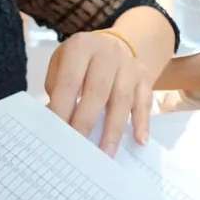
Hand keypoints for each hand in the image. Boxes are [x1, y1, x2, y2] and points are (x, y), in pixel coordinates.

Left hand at [45, 29, 158, 155]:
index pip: (70, 81)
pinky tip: (139, 140)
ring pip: (122, 99)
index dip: (63, 108)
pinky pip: (145, 101)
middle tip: (77, 148)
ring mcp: (129, 65)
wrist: (112, 45)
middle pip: (98, 91)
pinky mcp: (144, 78)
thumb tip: (54, 125)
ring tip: (105, 154)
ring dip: (113, 130)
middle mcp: (107, 53)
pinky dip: (142, 122)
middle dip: (86, 122)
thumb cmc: (81, 62)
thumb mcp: (62, 64)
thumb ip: (57, 91)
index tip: (56, 134)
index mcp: (81, 47)